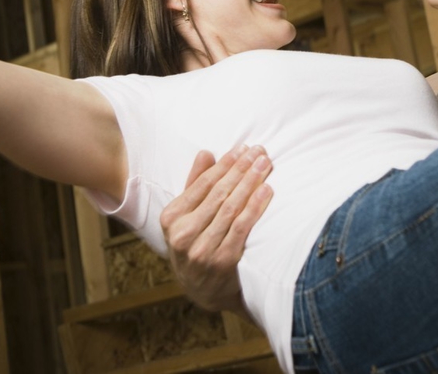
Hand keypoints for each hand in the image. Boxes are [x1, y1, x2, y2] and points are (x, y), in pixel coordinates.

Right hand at [159, 144, 272, 312]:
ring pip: (230, 208)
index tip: (242, 148)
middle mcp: (182, 234)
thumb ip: (195, 184)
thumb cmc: (195, 243)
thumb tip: (206, 153)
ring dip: (250, 183)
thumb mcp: (187, 216)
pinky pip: (241, 227)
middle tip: (259, 152)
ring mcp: (201, 249)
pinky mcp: (222, 261)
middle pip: (218, 193)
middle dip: (241, 169)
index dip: (225, 164)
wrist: (203, 289)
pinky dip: (255, 206)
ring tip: (265, 165)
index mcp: (171, 218)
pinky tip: (266, 191)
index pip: (202, 184)